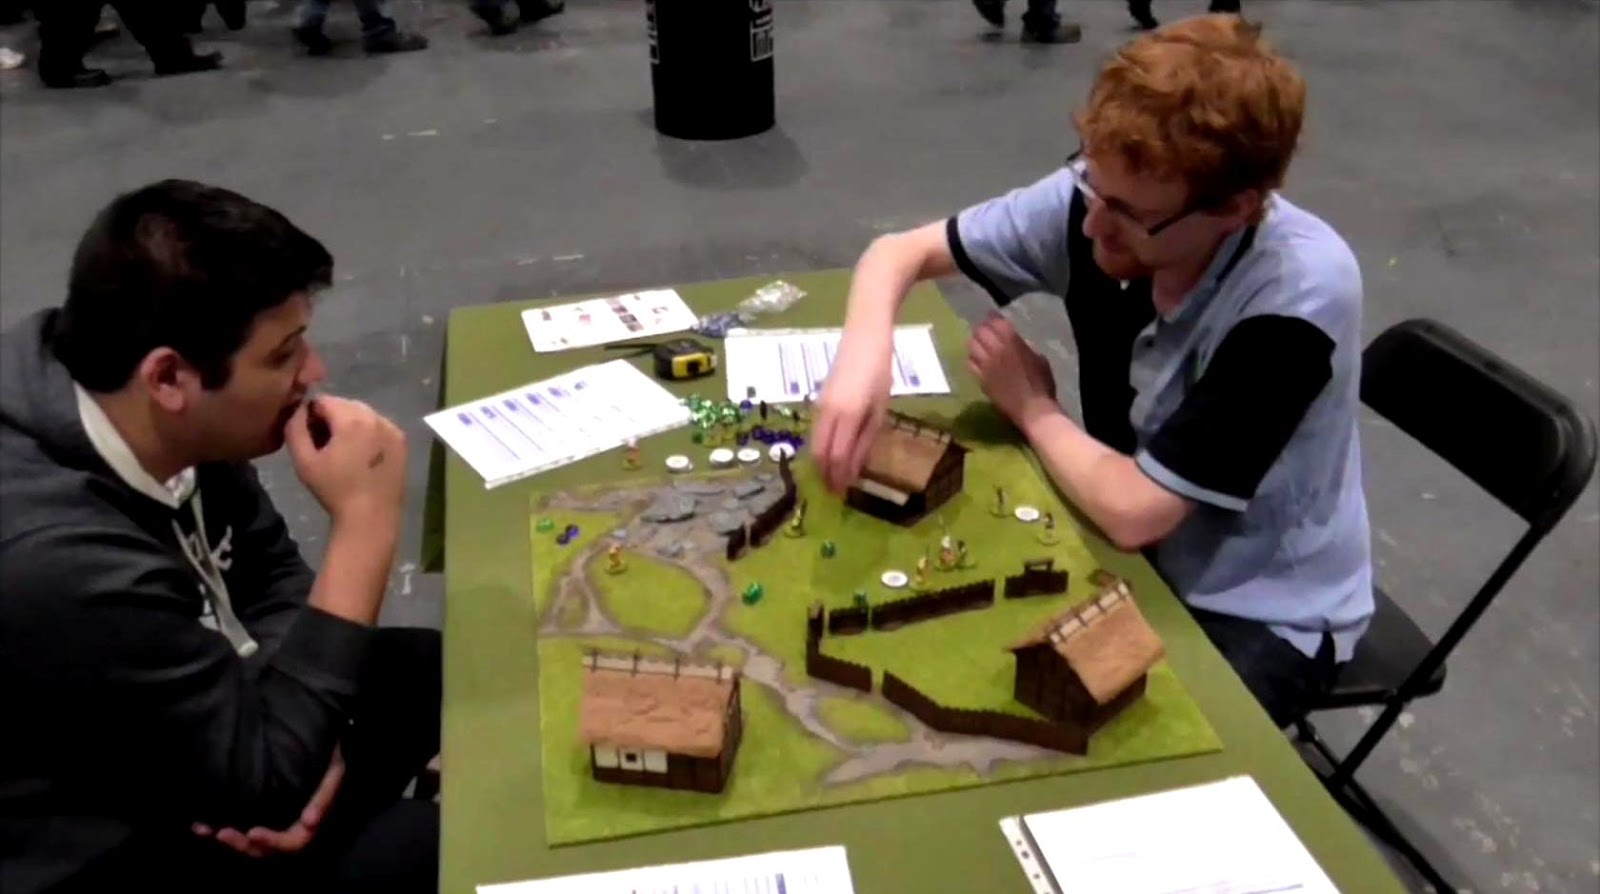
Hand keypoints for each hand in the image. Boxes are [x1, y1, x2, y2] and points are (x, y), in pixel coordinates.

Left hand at [192, 748, 344, 858]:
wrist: (324, 741)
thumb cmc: (330, 755)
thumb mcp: (334, 771)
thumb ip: (324, 796)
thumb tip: (310, 822)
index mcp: (308, 822)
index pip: (293, 841)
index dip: (273, 841)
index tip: (253, 832)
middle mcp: (289, 824)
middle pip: (266, 847)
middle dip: (242, 844)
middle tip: (221, 833)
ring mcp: (272, 818)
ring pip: (249, 839)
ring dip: (226, 838)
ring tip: (203, 829)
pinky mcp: (257, 809)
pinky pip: (238, 823)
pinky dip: (219, 824)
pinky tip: (200, 822)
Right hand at [285, 396, 407, 525]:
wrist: (370, 517)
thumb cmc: (334, 490)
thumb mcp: (304, 461)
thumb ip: (295, 428)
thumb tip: (299, 409)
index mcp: (352, 419)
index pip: (324, 400)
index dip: (311, 415)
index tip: (310, 436)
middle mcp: (376, 417)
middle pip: (345, 405)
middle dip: (332, 417)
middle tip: (324, 443)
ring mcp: (393, 429)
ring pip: (363, 414)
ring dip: (350, 423)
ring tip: (343, 450)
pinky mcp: (402, 442)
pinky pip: (379, 426)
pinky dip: (367, 432)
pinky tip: (361, 455)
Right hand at [812, 327, 894, 492]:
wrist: (863, 337)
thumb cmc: (879, 372)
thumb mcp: (879, 411)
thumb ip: (865, 442)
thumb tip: (852, 472)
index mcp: (847, 416)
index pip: (836, 457)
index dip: (837, 478)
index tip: (841, 495)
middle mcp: (826, 413)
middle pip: (819, 454)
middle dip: (825, 475)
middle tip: (834, 492)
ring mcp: (818, 407)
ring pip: (814, 444)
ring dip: (821, 464)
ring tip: (832, 477)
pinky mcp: (816, 401)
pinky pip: (815, 432)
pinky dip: (820, 448)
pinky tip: (830, 454)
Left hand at [967, 314, 1058, 427]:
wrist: (1033, 409)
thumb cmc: (1042, 384)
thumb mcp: (1039, 359)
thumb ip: (1024, 347)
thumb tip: (1016, 342)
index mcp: (1013, 342)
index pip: (996, 322)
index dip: (992, 317)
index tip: (992, 316)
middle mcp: (996, 350)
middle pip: (980, 331)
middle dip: (982, 328)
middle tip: (984, 329)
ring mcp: (986, 365)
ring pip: (972, 346)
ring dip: (974, 341)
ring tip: (978, 342)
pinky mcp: (981, 379)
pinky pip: (970, 363)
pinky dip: (971, 358)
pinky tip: (976, 359)